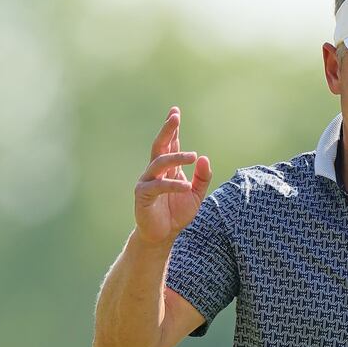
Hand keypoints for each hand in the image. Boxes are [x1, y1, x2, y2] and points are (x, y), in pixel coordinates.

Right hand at [133, 106, 212, 245]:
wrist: (163, 235)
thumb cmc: (177, 213)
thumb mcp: (196, 194)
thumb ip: (202, 177)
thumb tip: (204, 157)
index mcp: (168, 169)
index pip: (170, 144)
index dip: (173, 129)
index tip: (175, 111)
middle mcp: (156, 171)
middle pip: (160, 146)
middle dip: (167, 131)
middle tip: (175, 117)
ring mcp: (147, 182)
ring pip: (159, 163)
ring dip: (176, 158)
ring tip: (193, 156)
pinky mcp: (143, 195)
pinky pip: (157, 186)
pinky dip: (172, 185)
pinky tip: (186, 186)